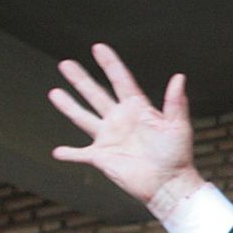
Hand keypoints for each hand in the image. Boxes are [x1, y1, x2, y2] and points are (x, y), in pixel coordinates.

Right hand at [47, 43, 205, 218]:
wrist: (169, 184)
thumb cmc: (177, 155)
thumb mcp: (178, 126)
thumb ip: (176, 102)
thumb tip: (179, 76)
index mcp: (138, 109)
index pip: (120, 81)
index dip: (110, 64)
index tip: (98, 47)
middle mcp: (120, 120)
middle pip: (96, 94)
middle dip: (81, 79)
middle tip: (65, 64)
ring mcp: (109, 138)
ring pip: (83, 118)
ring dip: (68, 106)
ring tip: (54, 93)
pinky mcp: (102, 157)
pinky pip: (80, 154)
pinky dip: (69, 154)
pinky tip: (57, 152)